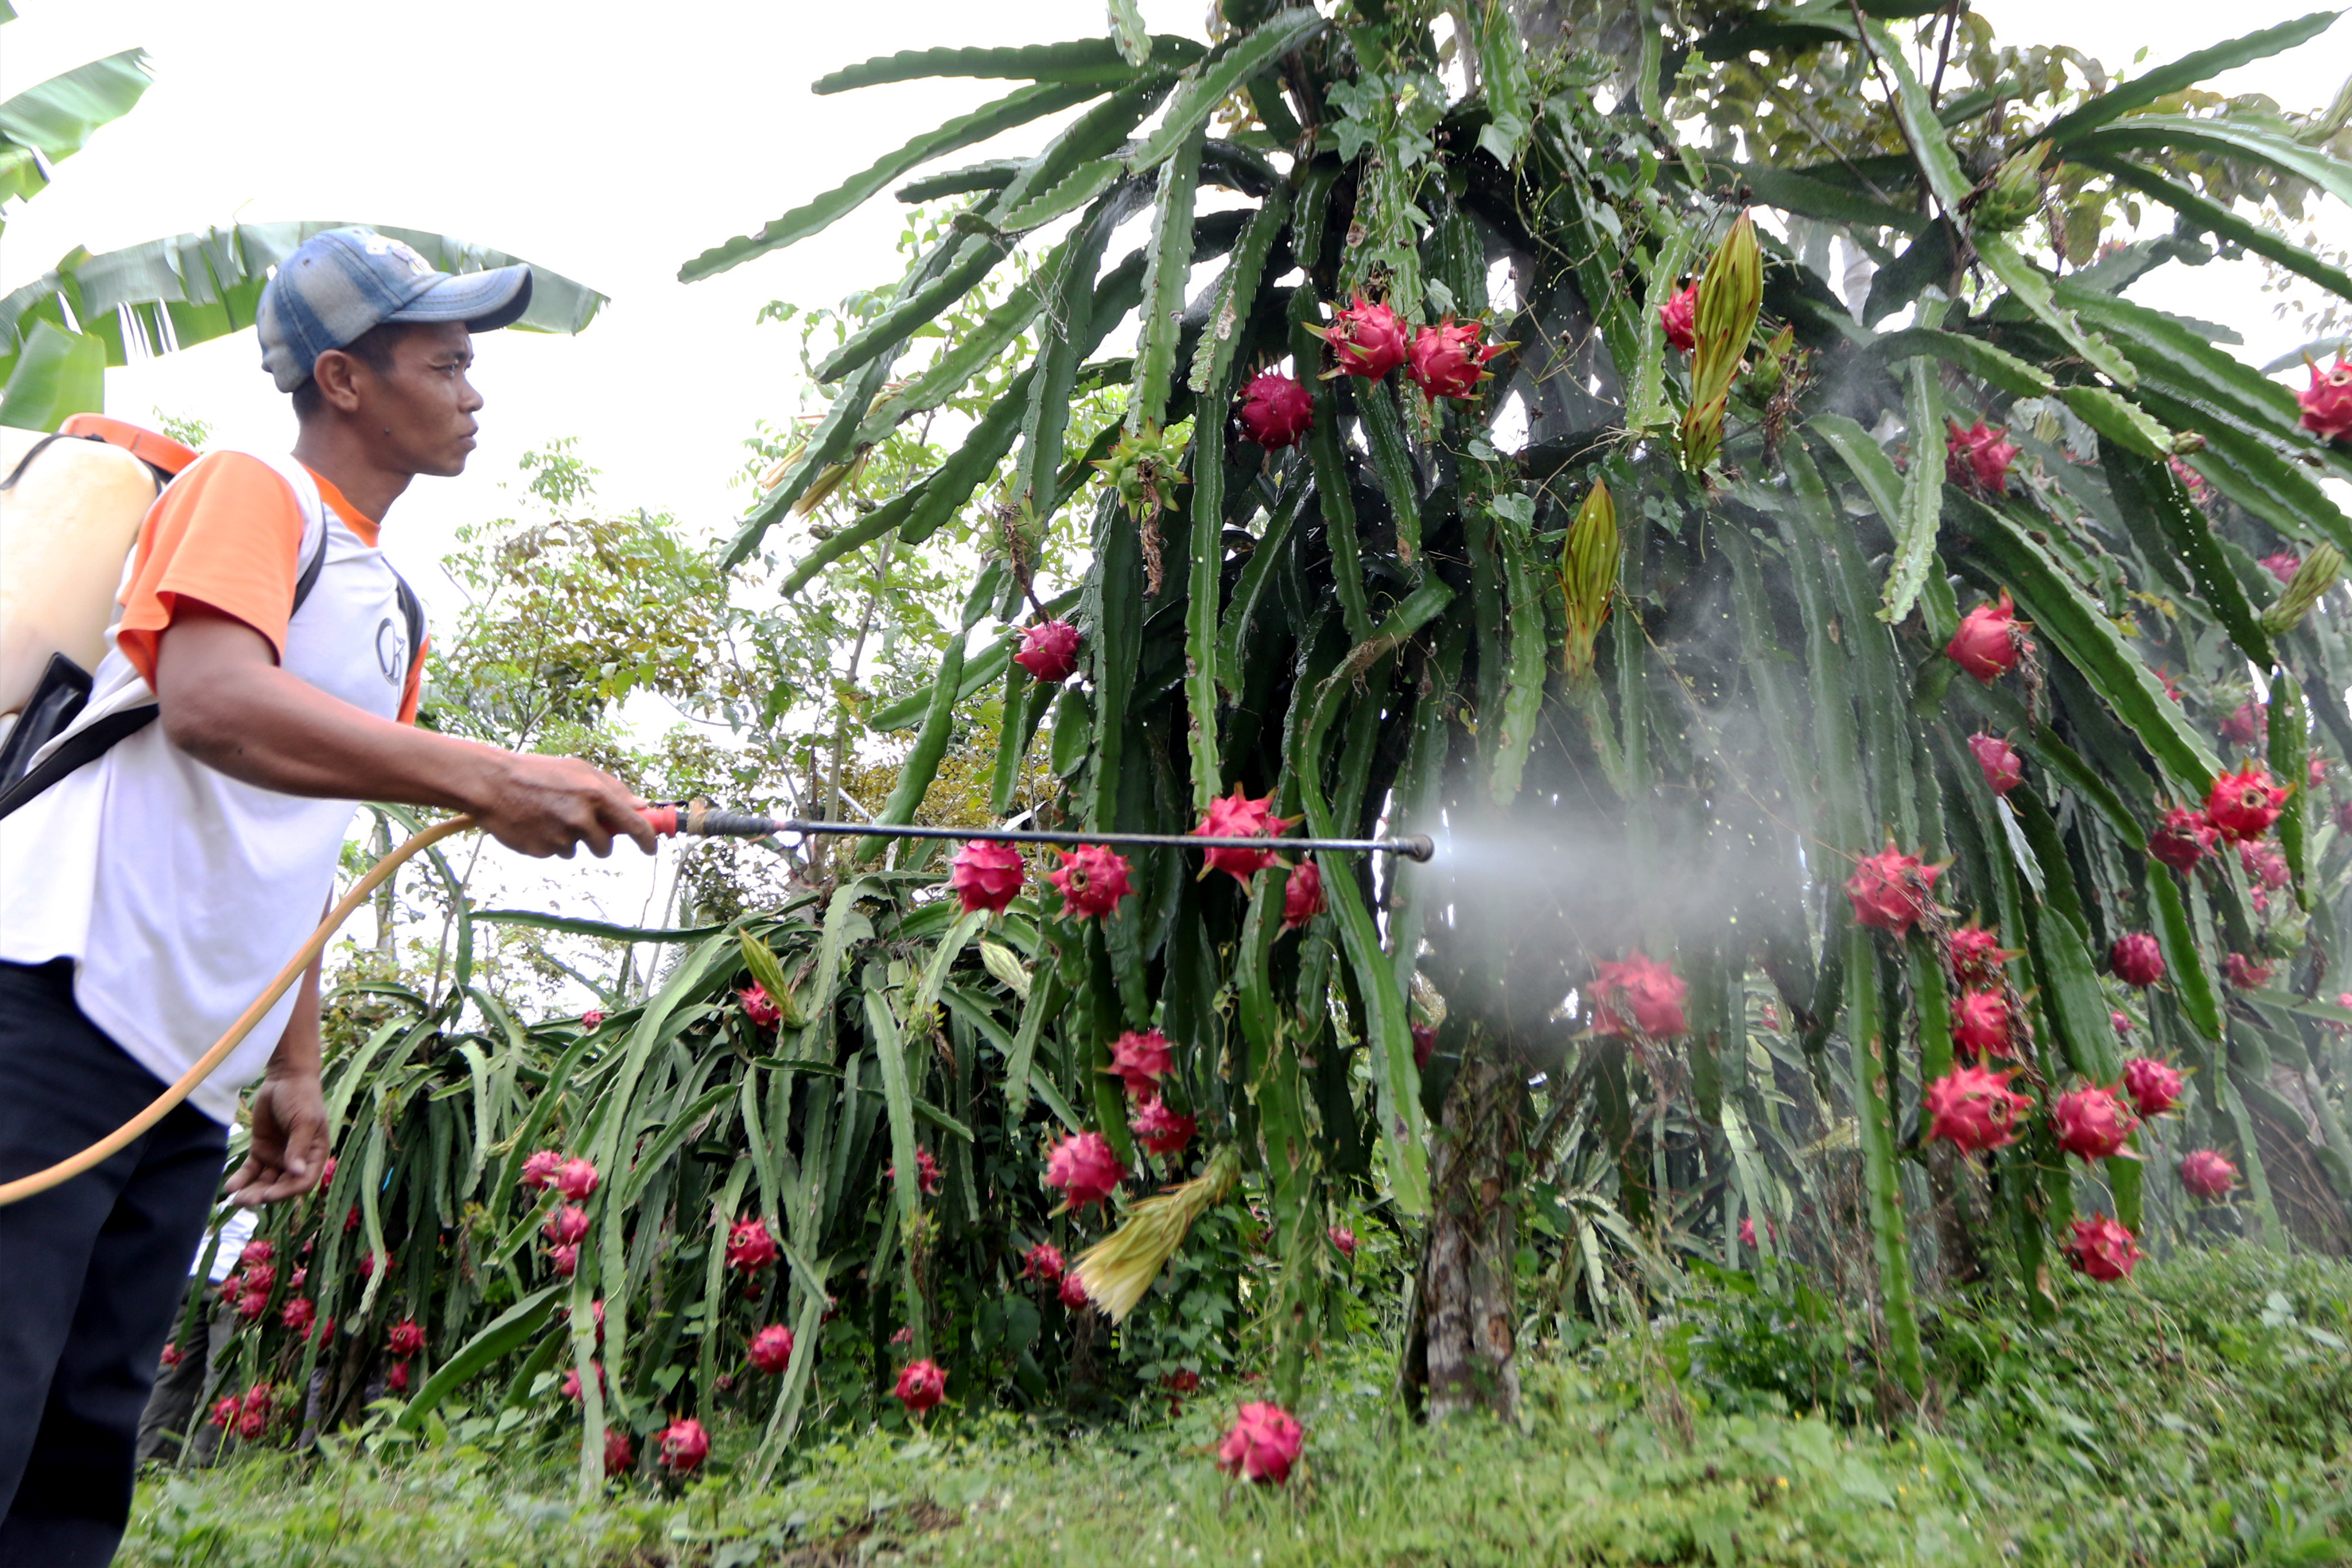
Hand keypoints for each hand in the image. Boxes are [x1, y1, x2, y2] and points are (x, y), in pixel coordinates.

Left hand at [227, 1070, 330, 1206]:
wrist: (284, 1079)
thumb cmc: (302, 1098)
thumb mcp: (304, 1121)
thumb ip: (299, 1147)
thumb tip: (297, 1172)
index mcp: (314, 1155)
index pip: (303, 1181)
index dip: (287, 1191)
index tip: (268, 1194)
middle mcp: (296, 1160)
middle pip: (281, 1186)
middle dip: (264, 1195)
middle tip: (245, 1201)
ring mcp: (277, 1157)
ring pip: (264, 1182)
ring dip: (251, 1192)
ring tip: (235, 1199)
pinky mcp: (261, 1150)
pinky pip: (251, 1170)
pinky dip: (241, 1179)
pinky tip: (230, 1187)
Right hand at [467, 751, 657, 858]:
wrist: (492, 783)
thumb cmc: (539, 773)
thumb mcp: (579, 770)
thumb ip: (613, 788)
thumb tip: (642, 806)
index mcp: (595, 795)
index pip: (634, 826)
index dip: (647, 840)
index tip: (651, 847)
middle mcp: (581, 819)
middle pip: (606, 847)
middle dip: (599, 840)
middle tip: (579, 823)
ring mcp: (560, 837)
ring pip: (578, 850)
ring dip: (570, 840)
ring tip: (549, 816)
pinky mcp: (541, 851)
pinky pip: (555, 853)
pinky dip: (549, 842)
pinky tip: (535, 823)